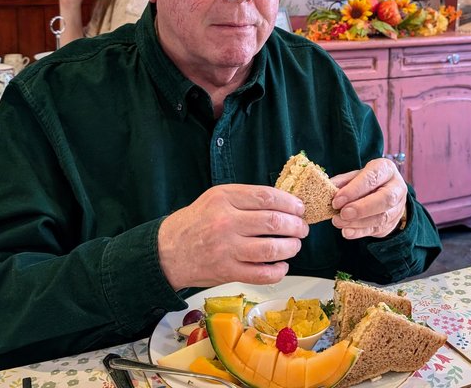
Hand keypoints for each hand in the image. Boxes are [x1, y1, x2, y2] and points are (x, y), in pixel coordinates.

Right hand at [158, 184, 308, 290]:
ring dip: (291, 247)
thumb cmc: (197, 221)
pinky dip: (278, 271)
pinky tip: (282, 265)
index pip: (267, 197)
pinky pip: (262, 274)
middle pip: (273, 222)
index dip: (290, 203)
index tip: (299, 208)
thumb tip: (283, 202)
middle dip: (296, 225)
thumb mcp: (215, 197)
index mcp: (224, 199)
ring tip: (294, 245)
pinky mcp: (227, 272)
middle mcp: (226, 223)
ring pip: (272, 249)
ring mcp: (227, 249)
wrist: (168, 251)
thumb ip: (245, 197)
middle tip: (302, 228)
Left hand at [330, 158, 406, 238]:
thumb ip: (343, 182)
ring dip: (358, 222)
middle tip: (342, 213)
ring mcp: (398, 207)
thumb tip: (327, 188)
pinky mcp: (392, 223)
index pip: (372, 178)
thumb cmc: (366, 181)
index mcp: (386, 169)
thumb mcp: (355, 176)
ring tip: (339, 222)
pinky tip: (347, 232)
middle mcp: (397, 187)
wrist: (385, 192)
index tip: (337, 200)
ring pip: (382, 217)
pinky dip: (360, 232)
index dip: (354, 190)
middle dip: (361, 208)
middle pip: (385, 199)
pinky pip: (378, 229)